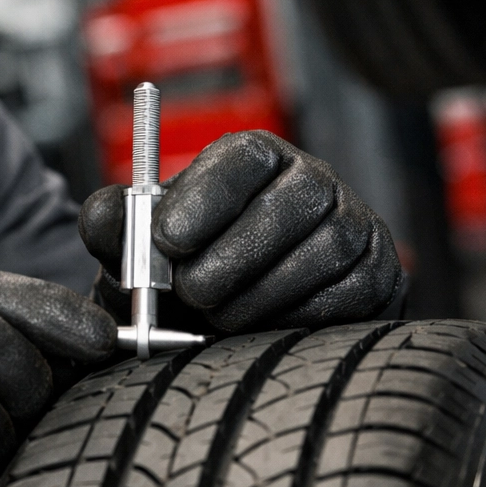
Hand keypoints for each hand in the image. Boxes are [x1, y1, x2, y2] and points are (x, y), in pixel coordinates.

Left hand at [79, 130, 402, 333]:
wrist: (228, 317)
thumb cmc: (180, 269)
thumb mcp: (138, 245)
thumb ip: (113, 225)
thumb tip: (105, 216)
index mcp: (254, 158)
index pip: (243, 157)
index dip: (206, 196)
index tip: (167, 239)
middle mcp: (312, 181)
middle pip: (286, 207)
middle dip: (230, 258)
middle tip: (190, 292)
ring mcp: (355, 226)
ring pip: (319, 255)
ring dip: (258, 295)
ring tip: (216, 316)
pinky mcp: (380, 277)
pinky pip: (347, 298)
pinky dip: (296, 318)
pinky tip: (258, 329)